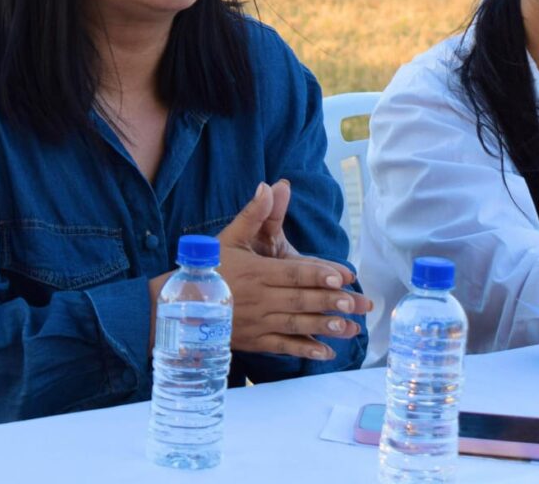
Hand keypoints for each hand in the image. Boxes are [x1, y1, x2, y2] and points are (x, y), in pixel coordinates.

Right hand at [217, 180, 372, 360]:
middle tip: (357, 303)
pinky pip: (282, 347)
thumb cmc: (209, 269)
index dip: (318, 275)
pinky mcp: (255, 342)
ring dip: (324, 327)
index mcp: (256, 272)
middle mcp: (259, 299)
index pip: (293, 273)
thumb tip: (269, 186)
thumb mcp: (229, 238)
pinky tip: (327, 353)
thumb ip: (254, 214)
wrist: (181, 307)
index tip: (342, 277)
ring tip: (350, 328)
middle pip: (300, 300)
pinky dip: (304, 351)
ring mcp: (258, 323)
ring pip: (295, 325)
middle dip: (330, 302)